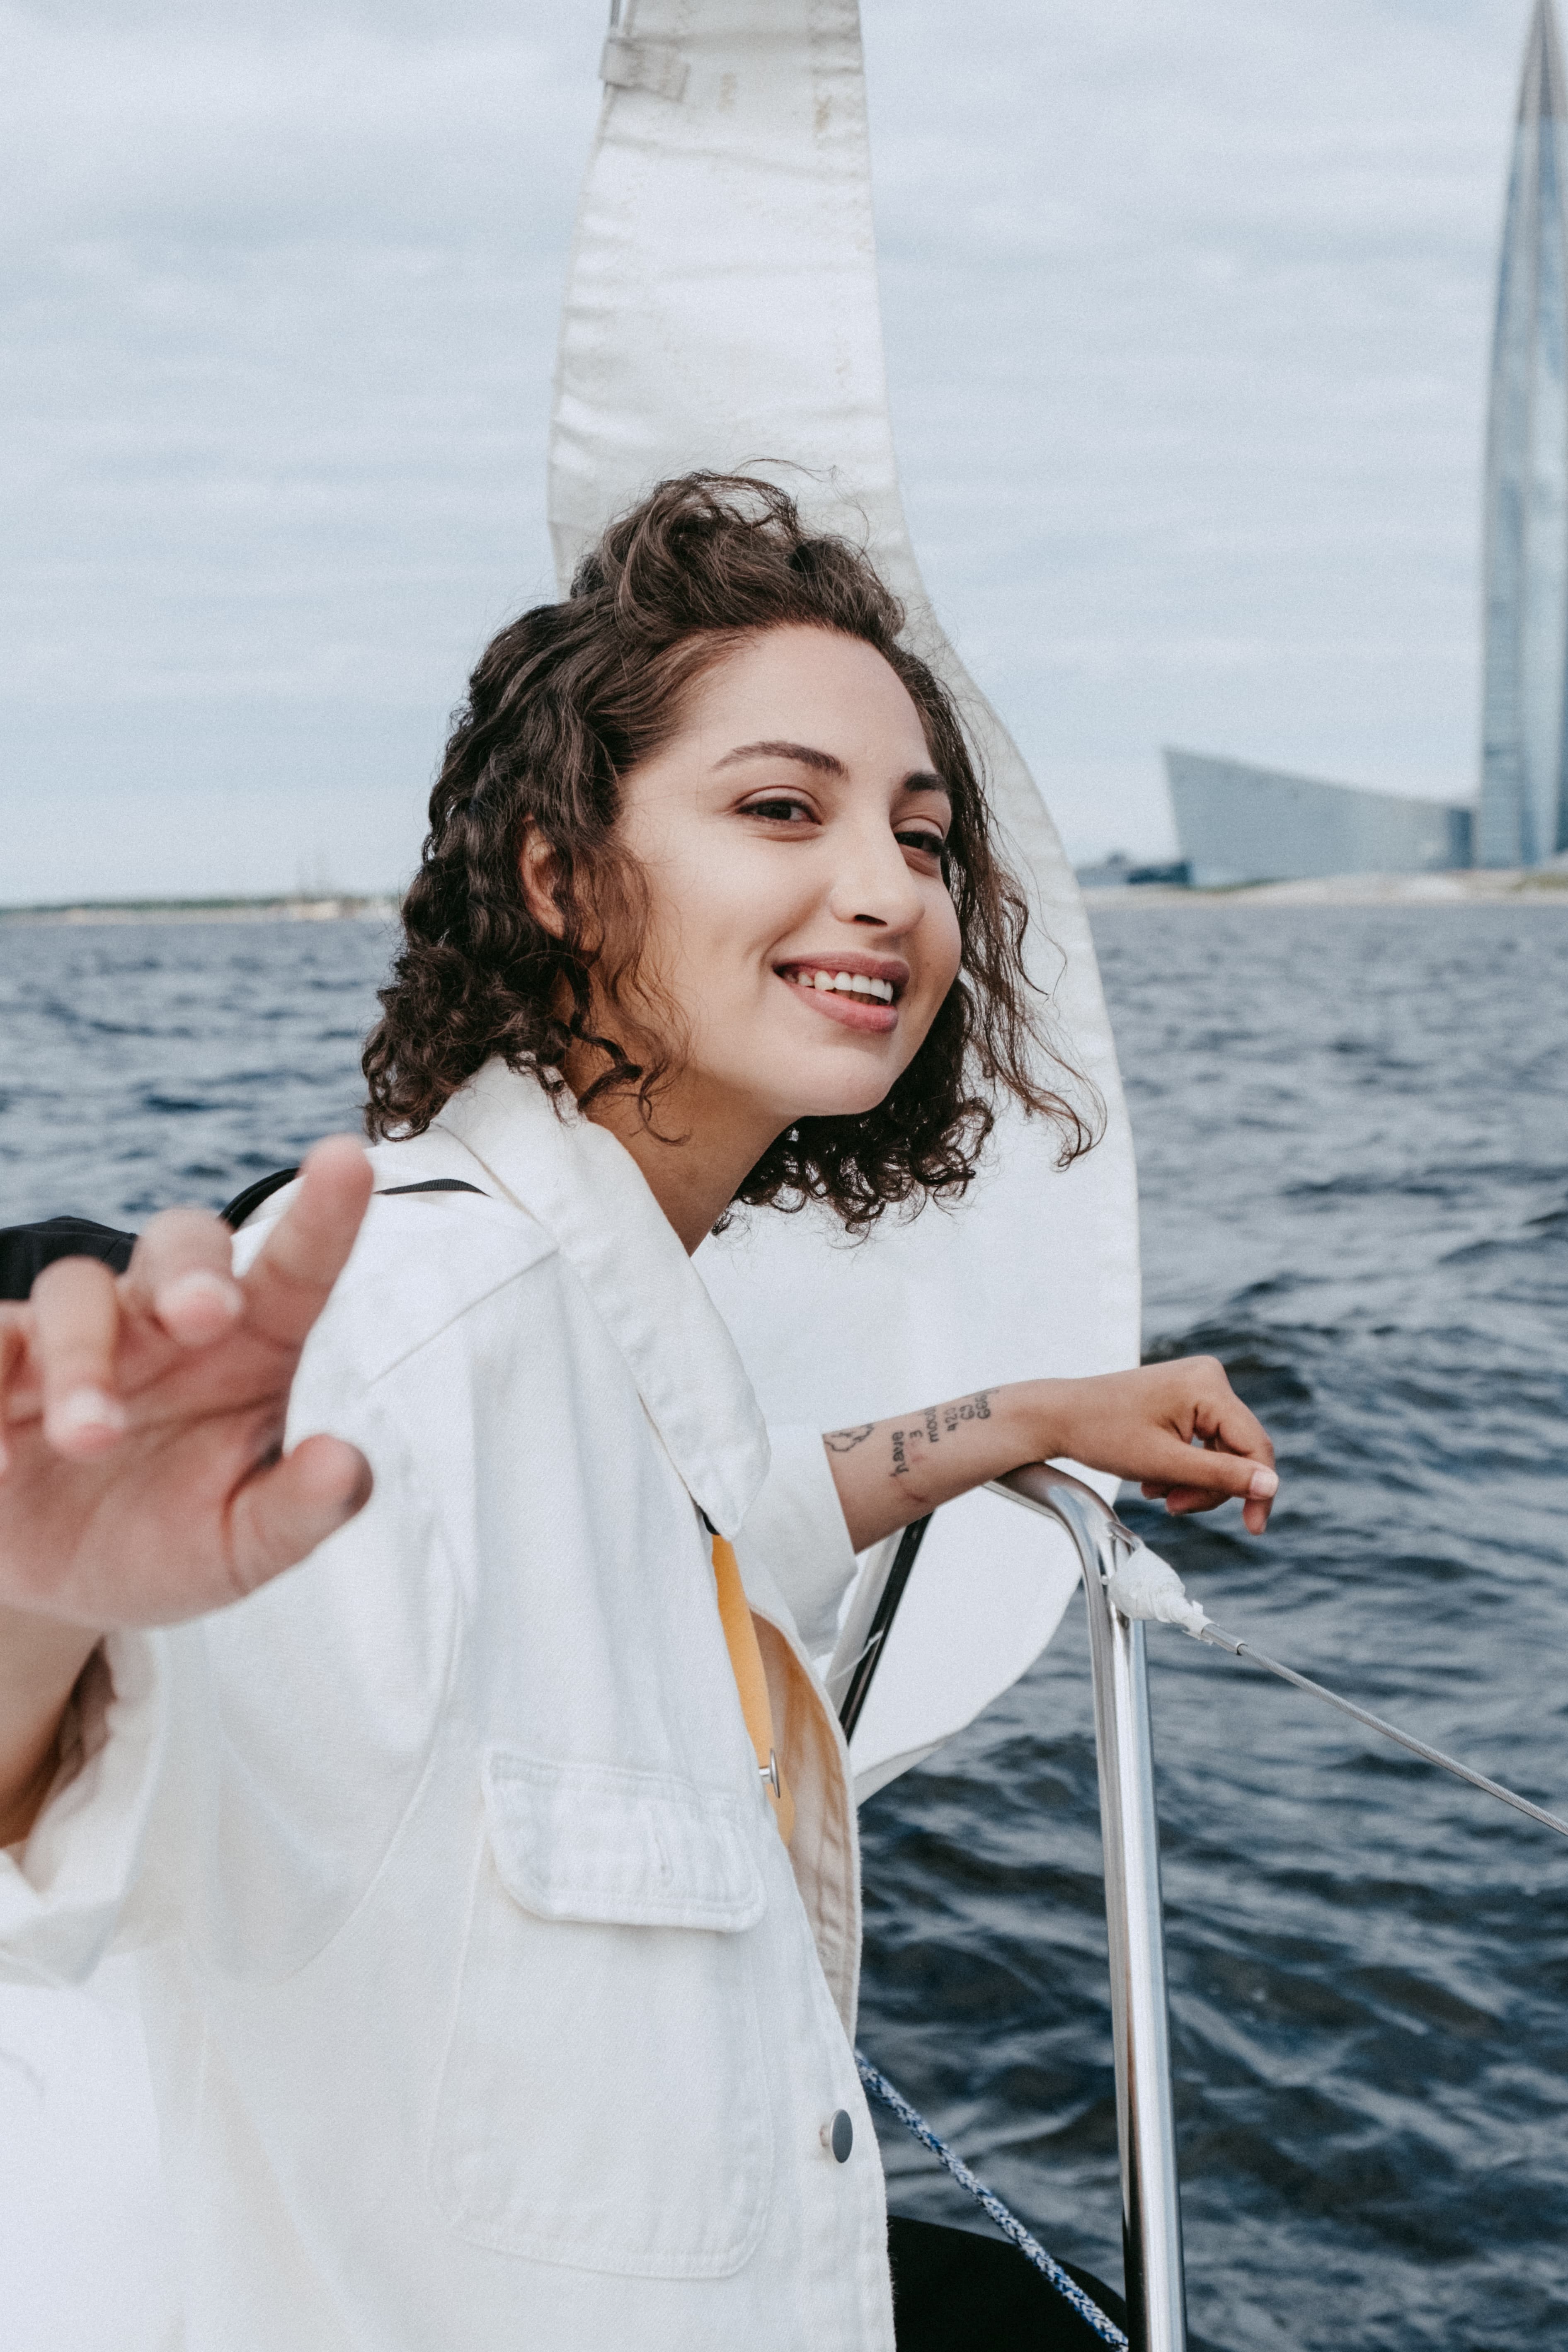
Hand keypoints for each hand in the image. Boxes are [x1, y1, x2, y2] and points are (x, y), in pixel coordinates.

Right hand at [0, 1136, 374, 1632]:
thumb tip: (345, 1464)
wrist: (61, 1588)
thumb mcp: (241, 1548)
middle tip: (204, 1314)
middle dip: (190, 1269)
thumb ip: (299, 1510)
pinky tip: (0, 1461)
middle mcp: (161, 1323)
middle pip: (177, 1245)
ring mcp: (72, 1337)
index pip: (296, 1269)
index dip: (324, 1215)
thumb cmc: (168, 1542)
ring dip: (83, 1358)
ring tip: (91, 1439)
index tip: (347, 1159)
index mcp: (248, 1346)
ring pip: (74, 1292)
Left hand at [1039, 1357, 1277, 1535]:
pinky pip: (1201, 1443)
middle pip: (1236, 1451)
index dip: (1258, 1490)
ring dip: (1192, 1481)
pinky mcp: (1184, 1398)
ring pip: (1219, 1452)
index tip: (1253, 1529)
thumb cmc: (1103, 1434)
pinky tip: (1153, 1479)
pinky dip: (1182, 1468)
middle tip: (1173, 1507)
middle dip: (1208, 1487)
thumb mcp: (1165, 1464)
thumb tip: (1271, 1486)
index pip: (1255, 1444)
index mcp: (1208, 1385)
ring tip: (1155, 1491)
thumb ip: (1221, 1476)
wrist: (1058, 1416)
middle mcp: (1208, 1378)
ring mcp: (1196, 1386)